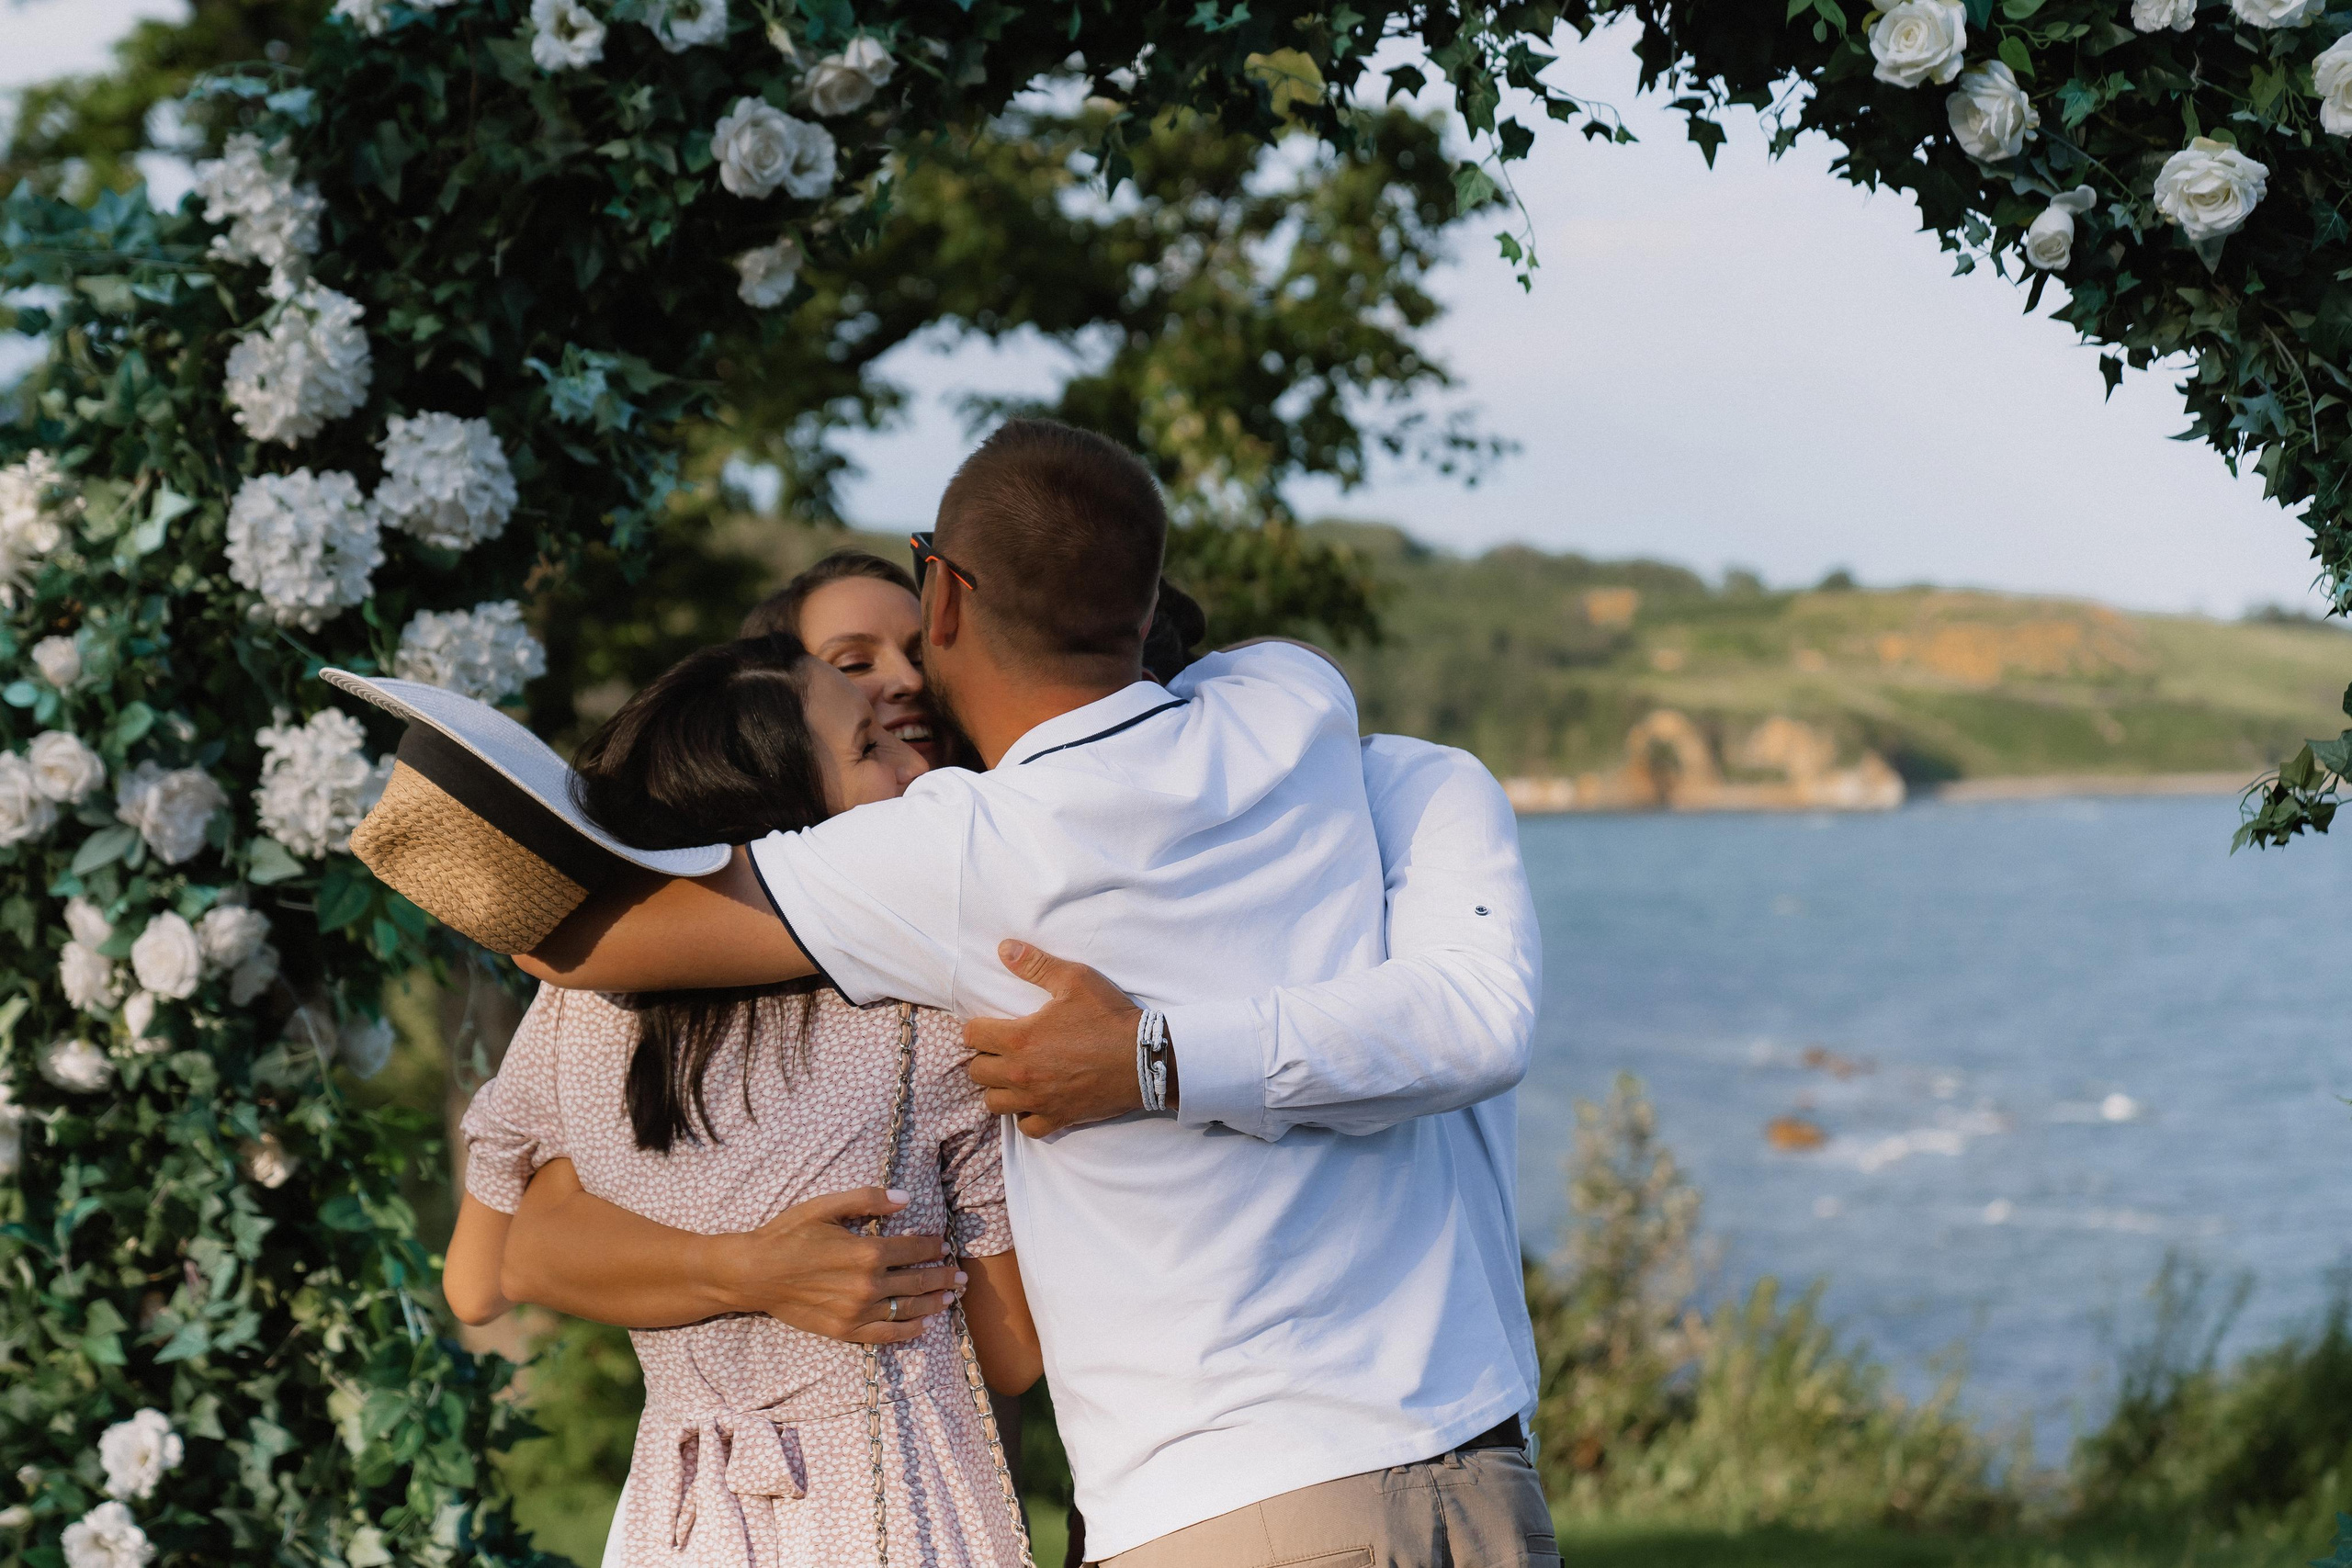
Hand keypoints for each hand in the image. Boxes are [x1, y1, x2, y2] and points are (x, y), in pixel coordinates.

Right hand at [705, 1187, 965, 1344]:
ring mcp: (856, 1312)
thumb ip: (868, 1200)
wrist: (754, 1273)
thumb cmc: (787, 1234)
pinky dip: (907, 1332)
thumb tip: (905, 1198)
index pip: (914, 1250)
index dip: (933, 1247)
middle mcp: (867, 1285)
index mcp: (866, 1252)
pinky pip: (884, 1336)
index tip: (944, 1245)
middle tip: (961, 1276)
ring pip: (906, 1309)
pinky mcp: (844, 1331)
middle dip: (943, 1277)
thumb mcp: (825, 1206)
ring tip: (951, 1299)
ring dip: (933, 1303)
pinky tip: (922, 1327)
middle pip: (917, 1281)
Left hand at [963, 940, 1165, 1137]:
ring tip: (1013, 1076)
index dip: (977, 1028)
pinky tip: (1034, 1101)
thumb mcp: (1074, 980)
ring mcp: (1038, 1100)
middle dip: (985, 1058)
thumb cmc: (1109, 1017)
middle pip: (976, 1072)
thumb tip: (1003, 948)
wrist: (1145, 1057)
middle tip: (1002, 1049)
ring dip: (999, 1089)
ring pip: (993, 1103)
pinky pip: (1025, 1127)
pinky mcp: (1058, 1117)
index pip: (972, 1036)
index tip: (990, 1025)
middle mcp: (1021, 1073)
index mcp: (1020, 1038)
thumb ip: (1035, 964)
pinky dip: (1025, 1116)